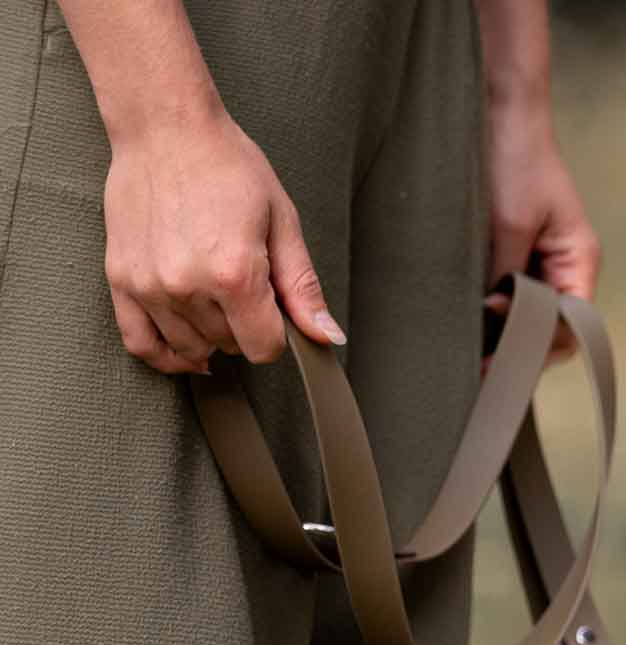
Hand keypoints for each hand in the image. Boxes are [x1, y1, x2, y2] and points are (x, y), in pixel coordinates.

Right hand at [101, 105, 340, 374]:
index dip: (278, 335)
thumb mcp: (282, 223)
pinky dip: (165, 355)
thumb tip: (328, 338)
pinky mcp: (120, 279)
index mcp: (234, 274)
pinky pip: (140, 343)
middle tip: (244, 284)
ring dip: (210, 335)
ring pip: (190, 348)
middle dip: (245, 326)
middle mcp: (186, 286)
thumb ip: (303, 289)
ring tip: (216, 297)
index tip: (276, 309)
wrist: (167, 130)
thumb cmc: (229, 168)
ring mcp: (148, 286)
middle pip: (230, 346)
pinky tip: (187, 351)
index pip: (264, 348)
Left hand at [486, 102, 599, 363]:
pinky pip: (512, 291)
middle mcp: (567, 267)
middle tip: (476, 366)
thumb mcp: (508, 223)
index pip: (571, 328)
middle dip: (519, 346)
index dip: (538, 349)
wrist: (502, 110)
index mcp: (579, 262)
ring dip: (503, 328)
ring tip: (469, 345)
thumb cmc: (516, 159)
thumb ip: (505, 274)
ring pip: (530, 314)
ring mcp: (543, 260)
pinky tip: (469, 313)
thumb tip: (492, 318)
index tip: (498, 363)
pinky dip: (493, 306)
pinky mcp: (519, 249)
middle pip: (553, 328)